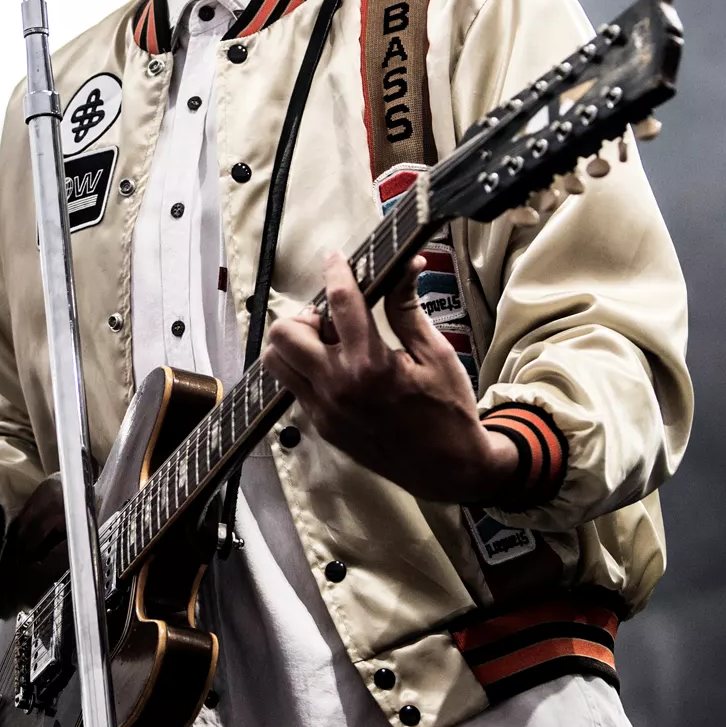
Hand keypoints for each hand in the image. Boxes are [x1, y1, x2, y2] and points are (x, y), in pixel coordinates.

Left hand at [262, 252, 518, 505]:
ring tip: (329, 344)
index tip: (334, 257)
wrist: (449, 469)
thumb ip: (407, 308)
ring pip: (276, 361)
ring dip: (295, 343)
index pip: (340, 303)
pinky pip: (292, 386)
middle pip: (285, 332)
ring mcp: (324, 410)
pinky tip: (335, 369)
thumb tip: (405, 265)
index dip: (336, 271)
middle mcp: (338, 387)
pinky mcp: (321, 425)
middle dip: (305, 316)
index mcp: (370, 365)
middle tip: (332, 320)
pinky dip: (305, 369)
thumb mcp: (435, 353)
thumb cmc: (448, 409)